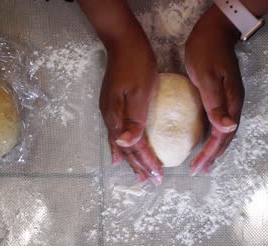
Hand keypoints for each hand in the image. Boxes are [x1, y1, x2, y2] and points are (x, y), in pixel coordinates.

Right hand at [78, 0, 162, 183]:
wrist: (123, 42)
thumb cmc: (137, 64)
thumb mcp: (140, 90)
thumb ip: (133, 119)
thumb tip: (126, 145)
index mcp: (117, 116)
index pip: (134, 147)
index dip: (145, 162)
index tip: (158, 176)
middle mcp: (110, 118)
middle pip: (125, 149)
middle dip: (138, 166)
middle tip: (150, 181)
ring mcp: (109, 112)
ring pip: (120, 143)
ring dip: (130, 159)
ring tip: (137, 173)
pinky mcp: (112, 105)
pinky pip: (117, 133)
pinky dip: (121, 146)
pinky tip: (121, 150)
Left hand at [185, 5, 243, 174]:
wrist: (216, 31)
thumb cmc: (207, 51)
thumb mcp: (207, 76)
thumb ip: (215, 103)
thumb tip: (227, 128)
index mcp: (231, 102)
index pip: (222, 135)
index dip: (211, 153)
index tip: (197, 167)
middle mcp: (234, 104)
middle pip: (226, 137)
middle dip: (213, 156)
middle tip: (199, 171)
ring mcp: (231, 100)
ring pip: (225, 131)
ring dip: (215, 149)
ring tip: (204, 163)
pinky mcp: (224, 96)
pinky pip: (220, 122)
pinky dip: (213, 136)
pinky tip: (206, 140)